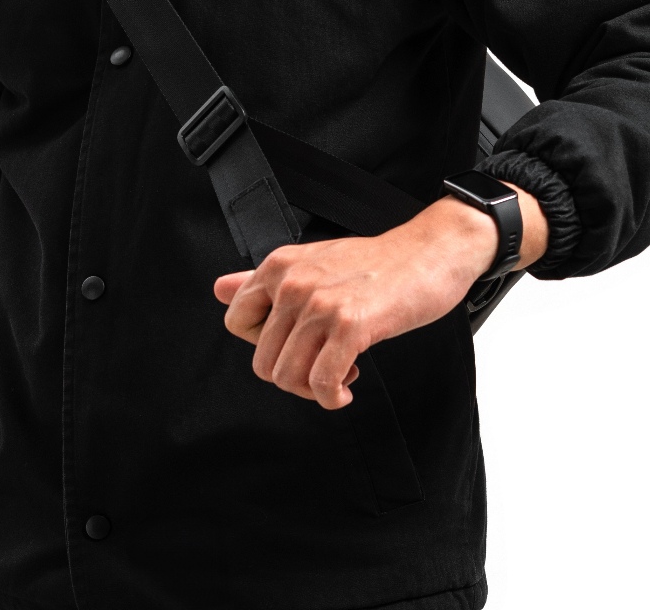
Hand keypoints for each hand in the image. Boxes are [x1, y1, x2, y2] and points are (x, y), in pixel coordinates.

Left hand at [213, 193, 509, 410]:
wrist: (430, 252)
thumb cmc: (376, 263)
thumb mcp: (312, 263)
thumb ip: (264, 280)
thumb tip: (219, 289)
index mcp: (279, 266)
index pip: (236, 322)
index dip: (263, 344)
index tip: (295, 343)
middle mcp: (293, 282)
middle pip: (262, 361)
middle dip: (292, 375)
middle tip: (323, 365)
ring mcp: (320, 303)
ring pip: (286, 377)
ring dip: (312, 390)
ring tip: (339, 375)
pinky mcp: (351, 324)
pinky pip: (321, 382)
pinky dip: (331, 397)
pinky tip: (347, 387)